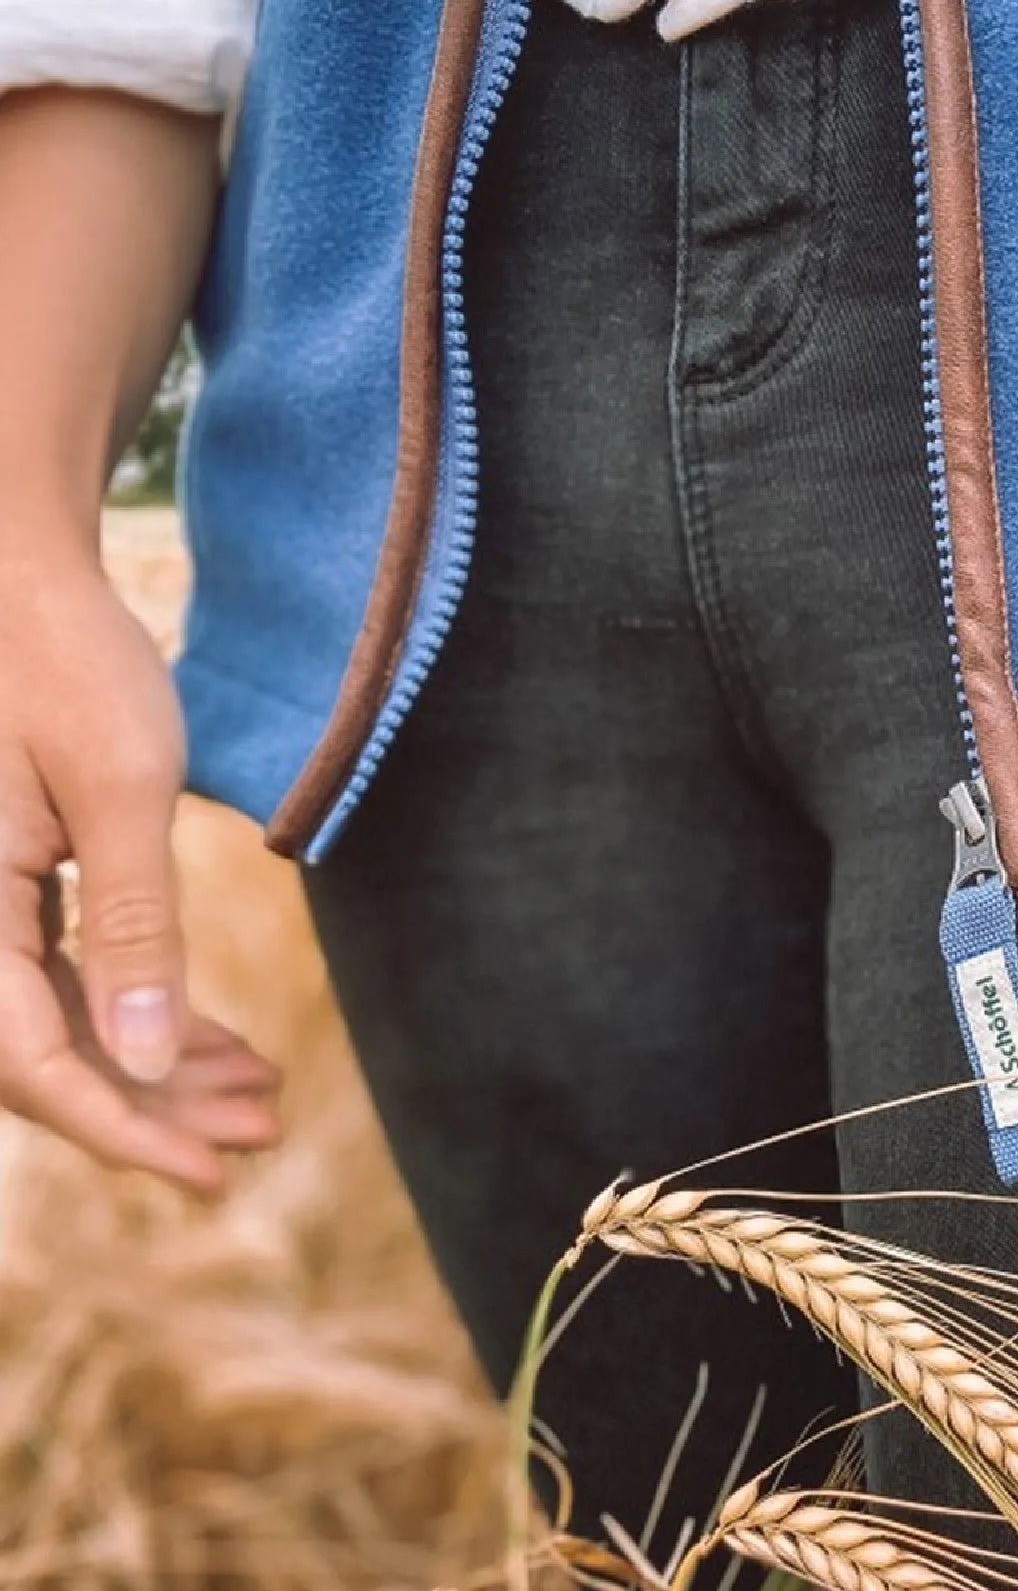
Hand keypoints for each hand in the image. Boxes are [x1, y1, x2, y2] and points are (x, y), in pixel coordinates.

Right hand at [0, 546, 281, 1194]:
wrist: (17, 579)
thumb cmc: (67, 664)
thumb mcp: (120, 789)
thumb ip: (131, 925)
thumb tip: (143, 1062)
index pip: (31, 1061)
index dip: (121, 1127)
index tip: (204, 1172)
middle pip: (45, 1056)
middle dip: (154, 1104)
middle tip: (258, 1131)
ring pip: (60, 1022)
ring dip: (154, 1064)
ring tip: (256, 1092)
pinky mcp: (5, 887)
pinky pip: (62, 975)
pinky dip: (137, 1007)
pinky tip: (209, 1037)